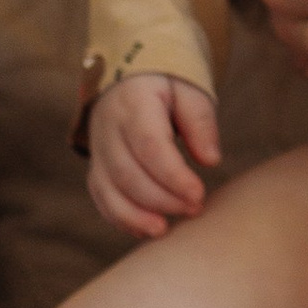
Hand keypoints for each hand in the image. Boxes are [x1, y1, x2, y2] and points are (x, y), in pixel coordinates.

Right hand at [87, 75, 220, 240]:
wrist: (129, 78)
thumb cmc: (167, 86)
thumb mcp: (189, 90)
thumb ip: (200, 122)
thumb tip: (210, 160)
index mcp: (133, 102)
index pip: (149, 145)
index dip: (173, 175)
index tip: (198, 194)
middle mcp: (108, 128)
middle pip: (127, 172)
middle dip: (161, 198)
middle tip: (194, 209)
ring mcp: (98, 149)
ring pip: (108, 189)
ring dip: (136, 215)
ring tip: (165, 230)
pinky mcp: (97, 166)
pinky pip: (102, 197)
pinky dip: (121, 218)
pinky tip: (147, 229)